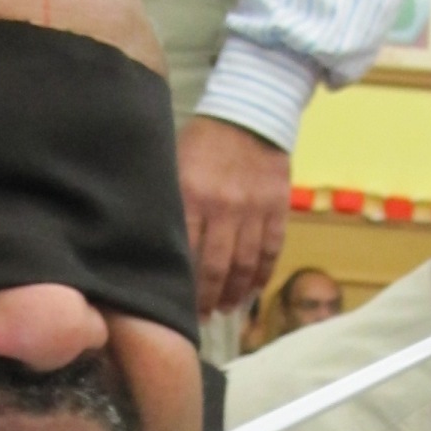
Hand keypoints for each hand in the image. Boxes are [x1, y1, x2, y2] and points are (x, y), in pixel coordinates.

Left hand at [177, 117, 291, 319]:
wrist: (250, 113)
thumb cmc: (203, 141)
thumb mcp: (175, 164)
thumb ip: (169, 202)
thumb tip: (152, 243)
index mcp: (191, 195)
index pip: (184, 252)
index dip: (181, 285)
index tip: (173, 306)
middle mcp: (224, 207)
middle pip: (216, 266)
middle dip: (208, 297)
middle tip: (201, 317)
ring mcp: (254, 210)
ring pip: (245, 264)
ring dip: (235, 292)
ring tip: (225, 307)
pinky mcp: (278, 208)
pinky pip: (271, 250)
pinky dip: (262, 275)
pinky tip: (253, 290)